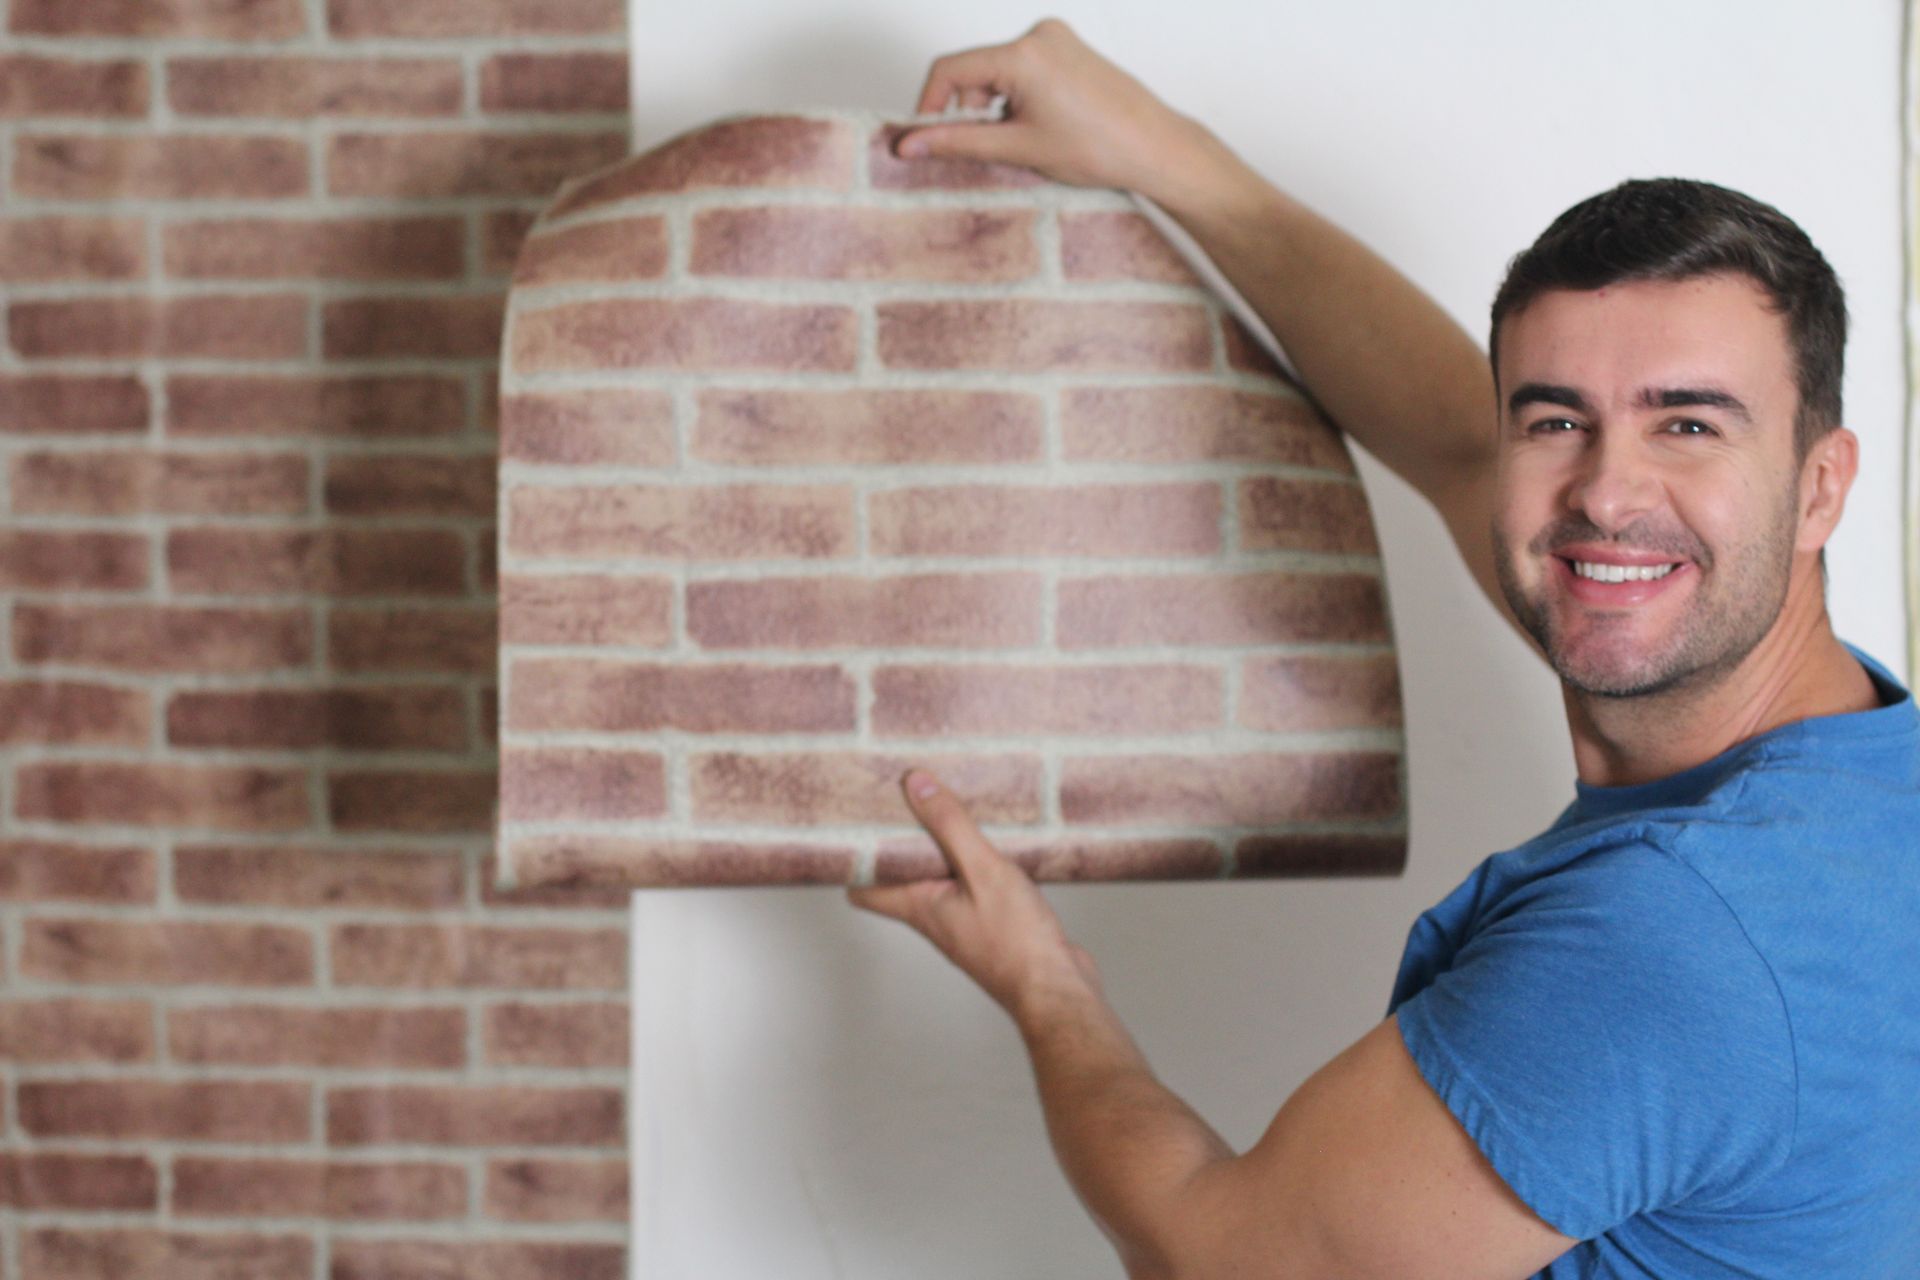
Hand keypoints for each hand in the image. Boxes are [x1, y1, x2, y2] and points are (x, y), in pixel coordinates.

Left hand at [849, 769, 1099, 1022]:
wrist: (1056, 989)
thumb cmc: (1016, 941)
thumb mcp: (982, 870)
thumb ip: (950, 827)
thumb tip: (915, 785)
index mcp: (919, 906)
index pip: (863, 889)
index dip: (857, 857)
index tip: (859, 821)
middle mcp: (934, 916)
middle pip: (902, 876)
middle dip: (903, 839)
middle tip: (906, 799)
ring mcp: (963, 921)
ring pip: (940, 878)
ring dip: (941, 847)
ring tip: (949, 806)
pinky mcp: (993, 921)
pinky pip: (973, 884)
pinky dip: (975, 860)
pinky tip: (995, 838)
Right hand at [897, 19, 1221, 206]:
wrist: (1155, 148)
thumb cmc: (1099, 148)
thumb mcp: (1018, 148)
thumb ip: (957, 142)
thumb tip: (909, 144)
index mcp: (1023, 54)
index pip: (949, 70)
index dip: (928, 106)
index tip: (924, 138)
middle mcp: (1039, 35)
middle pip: (974, 70)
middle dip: (971, 110)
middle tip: (991, 148)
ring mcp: (1056, 38)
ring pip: (998, 72)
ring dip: (997, 107)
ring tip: (1028, 139)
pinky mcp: (1068, 48)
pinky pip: (1023, 69)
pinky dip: (1018, 98)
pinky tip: (1043, 125)